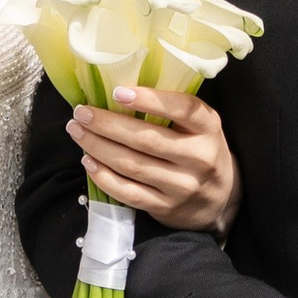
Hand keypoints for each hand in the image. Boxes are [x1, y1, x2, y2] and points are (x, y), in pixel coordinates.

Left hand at [66, 84, 239, 233]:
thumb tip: (119, 90)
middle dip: (107, 124)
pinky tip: (88, 161)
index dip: (150, 99)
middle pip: (146, 139)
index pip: (182, 109)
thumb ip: (172, 110)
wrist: (220, 200)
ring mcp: (182, 186)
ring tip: (77, 131)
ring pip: (132, 165)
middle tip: (82, 112)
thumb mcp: (200, 126)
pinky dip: (104, 176)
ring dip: (98, 147)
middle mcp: (199, 157)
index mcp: (209, 127)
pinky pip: (129, 192)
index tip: (118, 92)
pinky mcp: (166, 207)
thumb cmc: (201, 150)